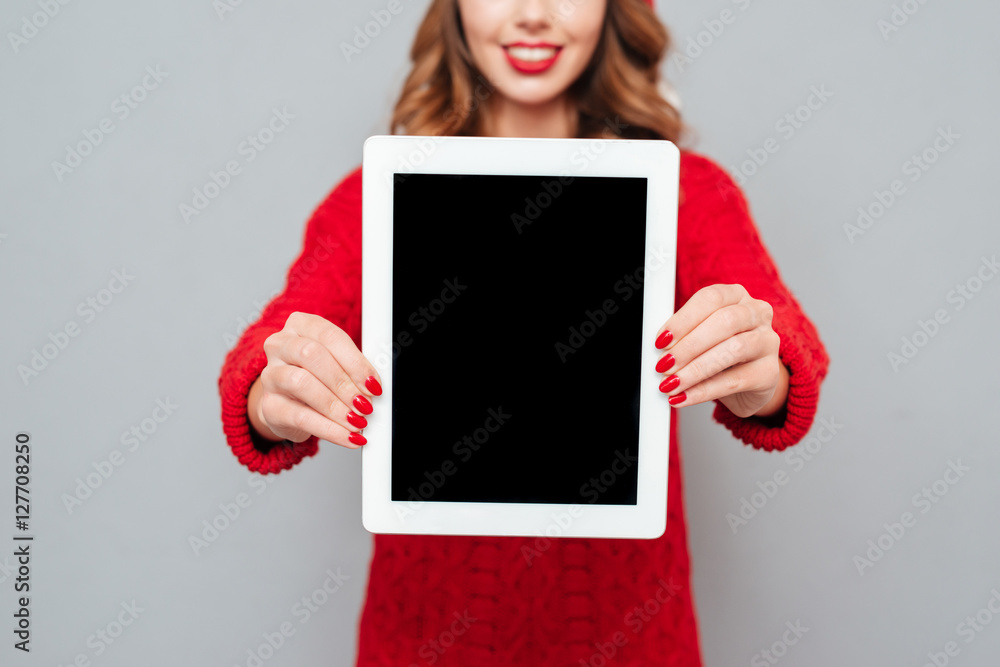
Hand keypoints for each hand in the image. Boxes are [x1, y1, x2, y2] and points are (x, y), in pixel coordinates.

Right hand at [248, 312, 382, 448]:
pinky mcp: (269, 406)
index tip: (373, 384)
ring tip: (357, 421)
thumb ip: (354, 368)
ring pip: (301, 383)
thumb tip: (374, 386)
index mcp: (300, 325)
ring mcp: (270, 375)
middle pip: (312, 355)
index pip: (330, 337)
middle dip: (344, 383)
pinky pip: (300, 417)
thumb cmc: (317, 377)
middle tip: (365, 404)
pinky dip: (329, 429)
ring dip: (335, 406)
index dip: (355, 362)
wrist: (288, 403)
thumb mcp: (337, 363)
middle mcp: (280, 345)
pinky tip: (348, 436)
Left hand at [652, 284, 788, 418]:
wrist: (749, 382)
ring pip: (734, 350)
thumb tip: (658, 348)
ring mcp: (768, 342)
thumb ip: (681, 336)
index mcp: (736, 295)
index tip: (661, 340)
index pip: (711, 298)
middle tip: (664, 364)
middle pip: (725, 322)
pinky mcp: (769, 373)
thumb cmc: (719, 352)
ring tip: (671, 383)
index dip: (683, 319)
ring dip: (696, 369)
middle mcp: (757, 313)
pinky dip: (704, 391)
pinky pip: (735, 381)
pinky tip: (683, 397)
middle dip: (689, 345)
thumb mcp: (700, 336)